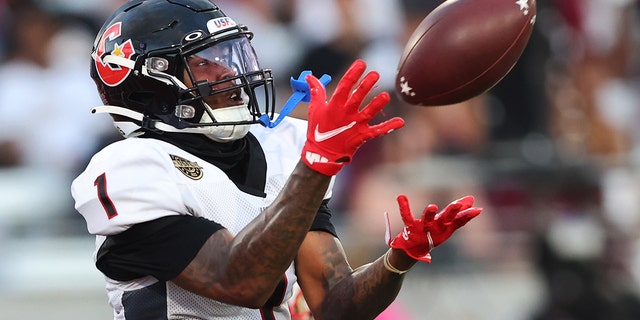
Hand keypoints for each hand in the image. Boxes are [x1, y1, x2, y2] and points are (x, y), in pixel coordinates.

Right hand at [301, 59, 404, 175]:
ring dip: (377, 104)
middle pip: (357, 97)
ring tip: (385, 95)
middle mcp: (346, 114)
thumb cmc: (318, 129)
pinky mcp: (362, 136)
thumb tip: (309, 77)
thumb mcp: (315, 109)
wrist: (322, 154)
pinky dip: (389, 127)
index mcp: (334, 106)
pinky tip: (400, 122)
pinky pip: (377, 131)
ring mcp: (355, 125)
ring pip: (368, 113)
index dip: (353, 74)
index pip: (344, 86)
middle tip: (375, 74)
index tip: (361, 63)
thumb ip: (316, 91)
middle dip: (365, 86)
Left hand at [385, 195, 481, 262]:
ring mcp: (423, 229)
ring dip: (430, 213)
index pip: (458, 220)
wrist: (413, 249)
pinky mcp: (411, 228)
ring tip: (432, 206)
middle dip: (452, 212)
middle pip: (445, 219)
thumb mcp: (446, 224)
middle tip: (457, 205)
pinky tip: (401, 197)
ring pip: (428, 220)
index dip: (467, 215)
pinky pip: (406, 217)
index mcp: (445, 227)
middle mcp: (436, 228)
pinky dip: (404, 207)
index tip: (478, 209)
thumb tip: (472, 199)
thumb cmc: (431, 234)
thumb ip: (459, 213)